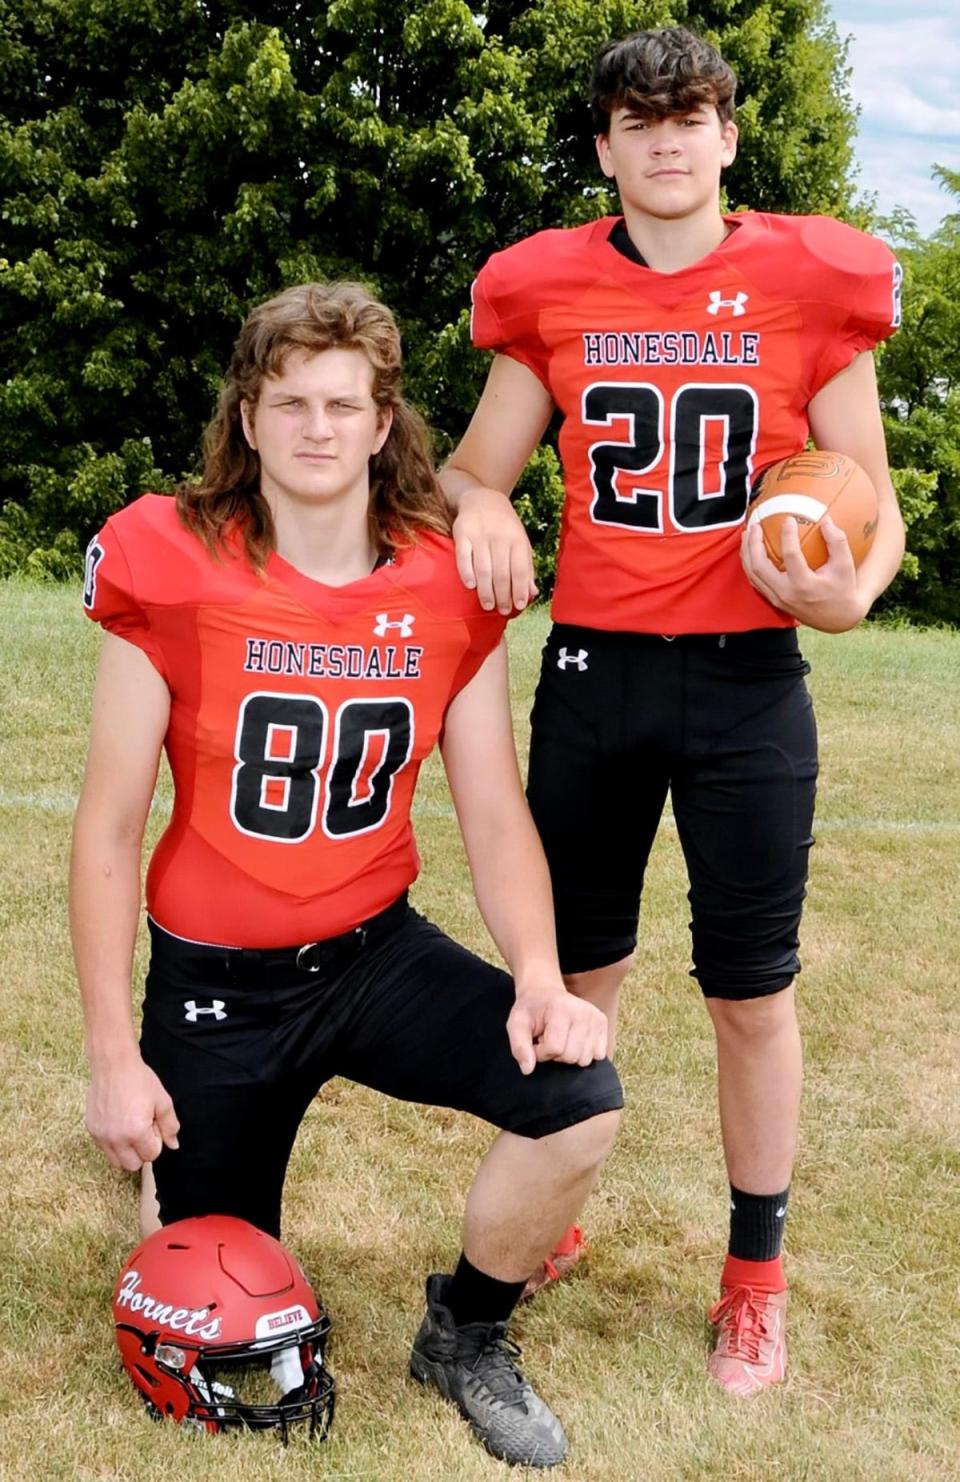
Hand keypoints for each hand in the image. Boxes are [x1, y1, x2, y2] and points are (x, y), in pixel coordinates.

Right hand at [86, 1054, 179, 1172]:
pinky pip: (105, 1149)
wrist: (113, 1064)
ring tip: (131, 1128)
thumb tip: (173, 1145)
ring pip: (116, 1162)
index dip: (156, 1141)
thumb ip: (170, 1126)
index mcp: (136, 1132)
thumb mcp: (163, 1101)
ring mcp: (101, 1135)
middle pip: (133, 1165)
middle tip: (143, 1128)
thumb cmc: (140, 1080)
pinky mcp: (92, 1130)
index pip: (151, 1155)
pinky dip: (114, 1143)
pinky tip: (119, 1123)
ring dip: (127, 1151)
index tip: (153, 1123)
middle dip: (141, 1151)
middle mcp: (116, 1138)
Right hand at [452, 487, 537, 615]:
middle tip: (502, 611)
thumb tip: (532, 593)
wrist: (481, 498)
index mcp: (517, 539)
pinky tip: (471, 586)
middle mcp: (499, 536)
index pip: (520, 569)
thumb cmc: (504, 526)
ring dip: (486, 590)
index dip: (520, 589)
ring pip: (484, 568)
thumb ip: (526, 567)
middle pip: (502, 572)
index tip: (519, 606)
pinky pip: (463, 556)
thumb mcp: (520, 542)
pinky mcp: (461, 532)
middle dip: (503, 595)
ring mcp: (480, 534)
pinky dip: (467, 572)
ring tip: (488, 606)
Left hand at [507, 988, 608, 1075]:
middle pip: (571, 1056)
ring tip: (560, 1039)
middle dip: (555, 1055)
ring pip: (585, 1059)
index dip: (540, 1052)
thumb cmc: (530, 1010)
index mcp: (561, 1008)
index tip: (536, 1041)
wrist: (545, 993)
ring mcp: (596, 1017)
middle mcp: (583, 1012)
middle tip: (548, 1039)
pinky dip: (583, 1053)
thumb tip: (528, 1069)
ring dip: (569, 1055)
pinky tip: (573, 1040)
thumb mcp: (516, 1025)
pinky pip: (598, 1055)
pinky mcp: (603, 1023)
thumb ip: (519, 1047)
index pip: (554, 1048)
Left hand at [741, 515, 870, 631]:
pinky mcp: (774, 600)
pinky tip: (751, 550)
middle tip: (755, 525)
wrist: (838, 619)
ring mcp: (777, 599)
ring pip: (753, 575)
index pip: (790, 556)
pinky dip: (750, 564)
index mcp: (804, 585)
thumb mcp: (845, 566)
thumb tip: (825, 520)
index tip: (788, 519)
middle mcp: (786, 593)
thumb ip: (837, 541)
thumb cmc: (843, 589)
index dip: (788, 536)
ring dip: (747, 553)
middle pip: (759, 567)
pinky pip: (755, 581)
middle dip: (754, 544)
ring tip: (748, 534)